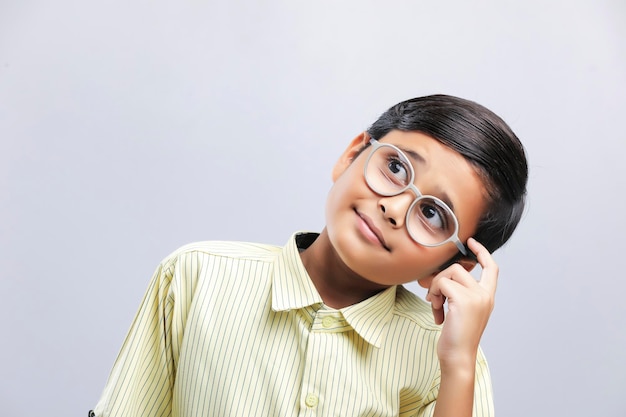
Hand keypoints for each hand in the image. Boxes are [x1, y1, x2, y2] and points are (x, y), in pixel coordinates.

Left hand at [425, 238, 497, 364]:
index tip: (471, 242)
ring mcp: (476, 296)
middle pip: (460, 268)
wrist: (458, 357)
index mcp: (487, 297)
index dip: (482, 252)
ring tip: (435, 305)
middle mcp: (485, 295)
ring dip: (436, 287)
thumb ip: (458, 293)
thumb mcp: (461, 311)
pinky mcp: (463, 300)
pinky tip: (436, 314)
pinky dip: (434, 295)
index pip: (491, 267)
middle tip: (433, 297)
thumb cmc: (456, 337)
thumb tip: (440, 276)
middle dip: (441, 278)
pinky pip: (442, 283)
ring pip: (450, 272)